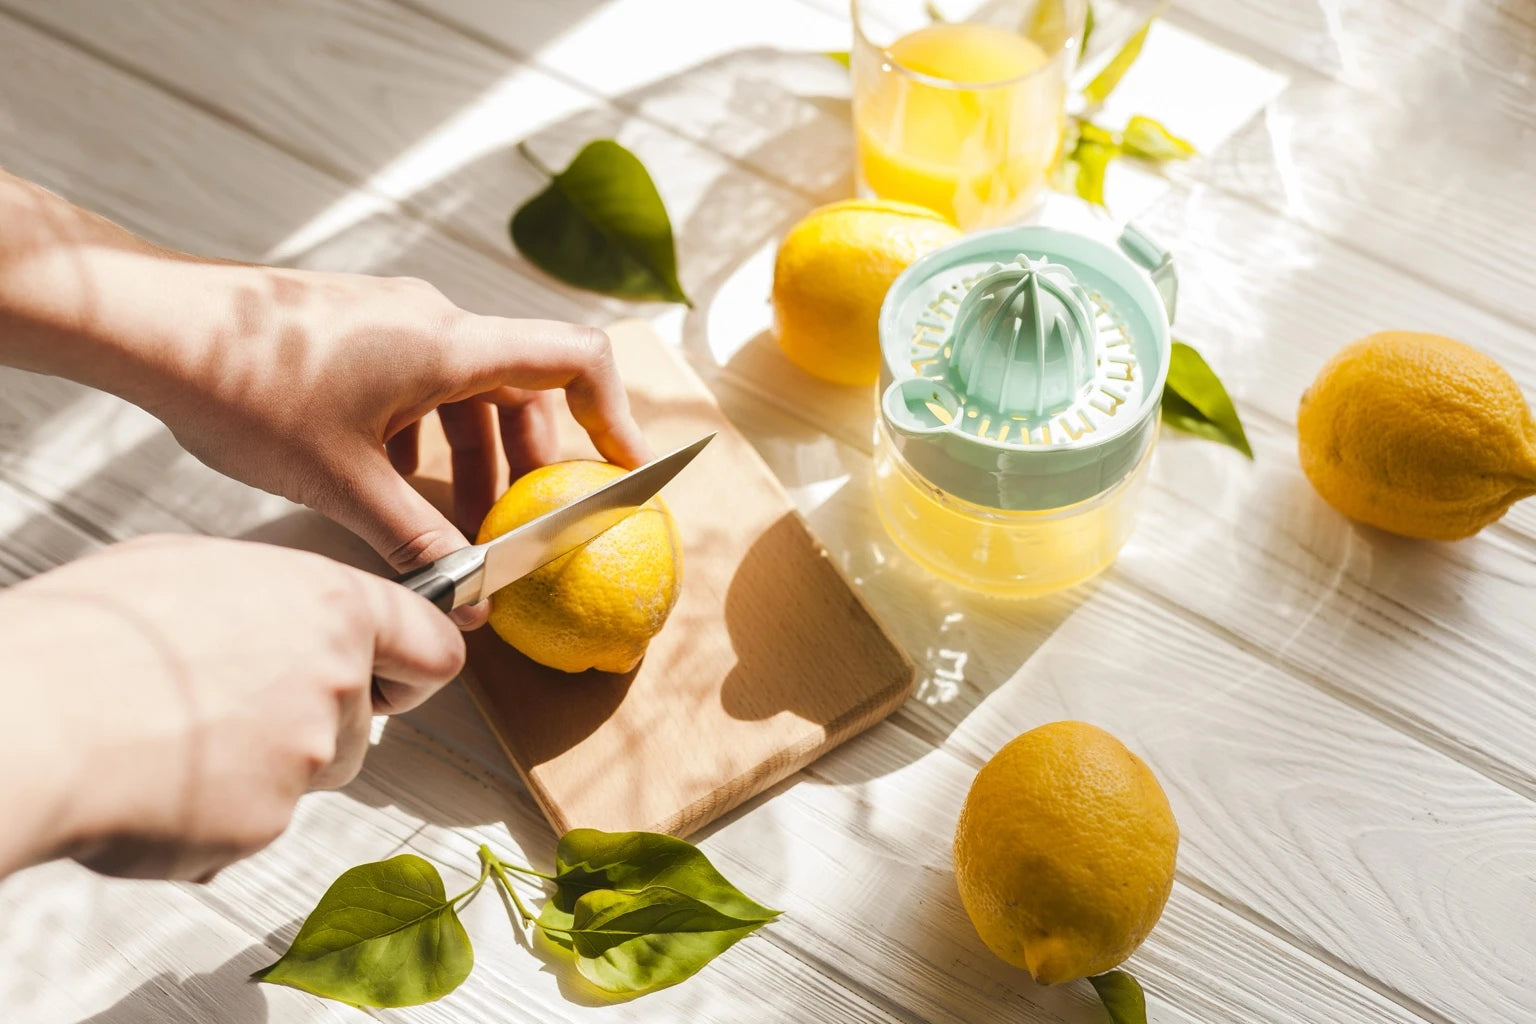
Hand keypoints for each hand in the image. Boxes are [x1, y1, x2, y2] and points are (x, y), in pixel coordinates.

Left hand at [0, 170, 649, 626]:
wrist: (154, 325)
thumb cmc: (246, 391)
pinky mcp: (360, 330)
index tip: (621, 472)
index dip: (613, 415)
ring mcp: (395, 321)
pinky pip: (424, 383)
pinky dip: (430, 437)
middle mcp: (435, 322)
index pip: (574, 360)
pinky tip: (390, 486)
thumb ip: (416, 540)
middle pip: (523, 387)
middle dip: (530, 464)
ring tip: (453, 524)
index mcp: (450, 344)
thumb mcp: (342, 482)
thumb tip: (468, 598)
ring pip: (470, 391)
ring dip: (476, 457)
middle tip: (520, 528)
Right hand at [0, 535, 463, 881]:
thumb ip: (272, 598)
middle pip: (362, 723)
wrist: (33, 715)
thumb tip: (276, 614)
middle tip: (230, 707)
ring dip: (262, 769)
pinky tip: (155, 777)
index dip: (414, 668)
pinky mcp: (264, 825)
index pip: (431, 645)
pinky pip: (250, 826)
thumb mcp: (196, 566)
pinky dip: (210, 814)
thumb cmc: (96, 632)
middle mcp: (336, 684)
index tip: (398, 678)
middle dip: (314, 725)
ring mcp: (306, 759)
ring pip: (307, 775)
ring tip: (175, 734)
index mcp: (331, 608)